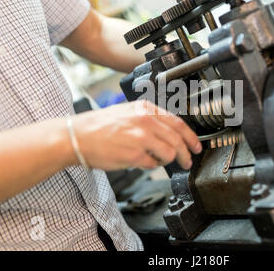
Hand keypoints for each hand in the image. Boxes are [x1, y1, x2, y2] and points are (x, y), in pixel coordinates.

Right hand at [71, 100, 201, 170]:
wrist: (78, 136)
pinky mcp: (134, 154)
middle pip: (177, 140)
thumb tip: (170, 134)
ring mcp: (140, 137)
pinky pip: (153, 164)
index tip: (196, 146)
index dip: (191, 137)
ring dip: (168, 161)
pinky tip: (142, 161)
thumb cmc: (100, 126)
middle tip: (188, 160)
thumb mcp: (128, 112)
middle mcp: (145, 121)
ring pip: (169, 153)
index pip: (178, 123)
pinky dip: (151, 165)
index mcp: (145, 109)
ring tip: (160, 161)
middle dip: (187, 153)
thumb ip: (150, 120)